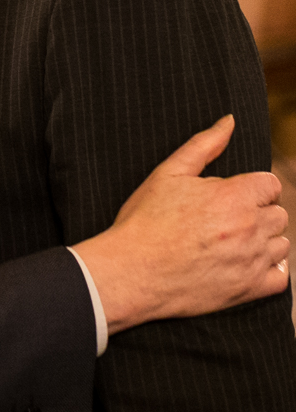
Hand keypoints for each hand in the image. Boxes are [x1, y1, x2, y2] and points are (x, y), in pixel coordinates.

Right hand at [72, 116, 288, 334]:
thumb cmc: (145, 220)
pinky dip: (270, 269)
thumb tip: (229, 122)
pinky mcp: (249, 289)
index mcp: (234, 196)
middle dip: (257, 212)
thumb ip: (204, 145)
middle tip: (226, 219)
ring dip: (263, 240)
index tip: (232, 196)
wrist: (132, 271)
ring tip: (232, 242)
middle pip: (278, 213)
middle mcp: (250, 227)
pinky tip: (246, 263)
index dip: (252, 187)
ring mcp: (252, 260)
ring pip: (281, 244)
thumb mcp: (168, 174)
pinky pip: (281, 276)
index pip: (270, 184)